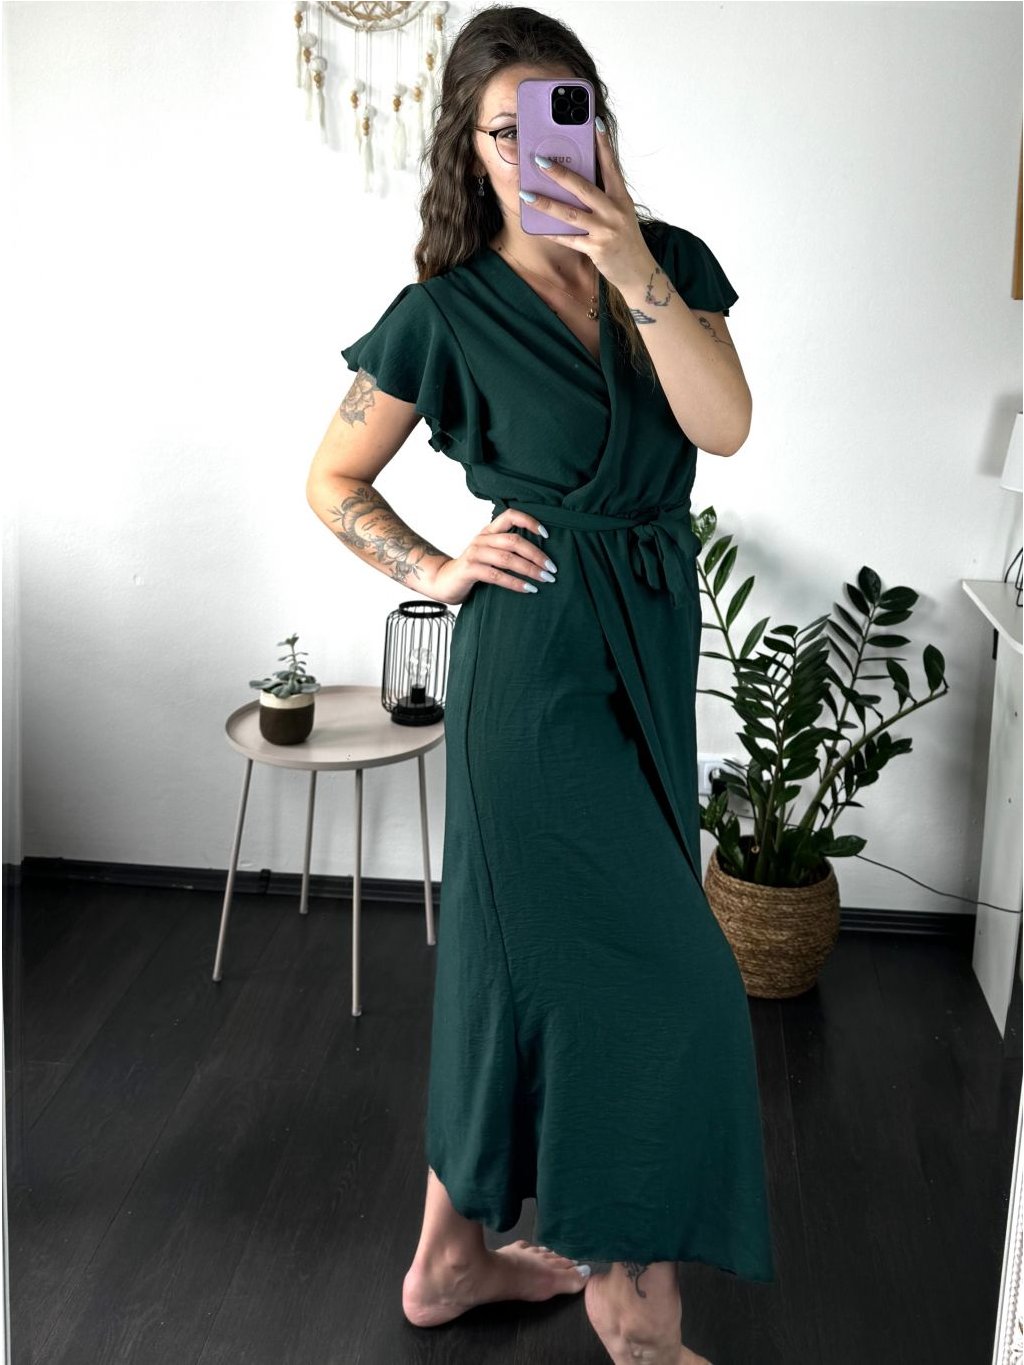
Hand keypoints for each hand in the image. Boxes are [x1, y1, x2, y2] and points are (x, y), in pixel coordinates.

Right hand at [427, 507, 557, 604]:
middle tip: (552, 568)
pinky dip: (515, 583)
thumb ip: (507, 550)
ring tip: (545, 579)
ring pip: (508, 558)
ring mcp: (475, 553)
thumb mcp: (490, 554)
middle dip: (537, 554)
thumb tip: (540, 556)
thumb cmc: (473, 569)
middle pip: (514, 540)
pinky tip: (529, 589)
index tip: (547, 534)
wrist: (444, 582)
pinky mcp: (470, 569)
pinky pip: (497, 575)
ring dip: (530, 570)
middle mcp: (482, 538)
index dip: (529, 521)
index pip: (510, 515)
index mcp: (489, 531)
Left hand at [525, 122, 655, 292]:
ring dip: (546, 203)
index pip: (611, 166)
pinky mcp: (597, 249)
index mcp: (621, 198)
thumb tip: (576, 182)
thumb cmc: (626, 240)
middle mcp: (615, 211)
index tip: (594, 122)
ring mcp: (605, 231)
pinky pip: (569, 239)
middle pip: (584, 187)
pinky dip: (552, 233)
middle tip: (540, 160)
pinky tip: (537, 226)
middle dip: (560, 174)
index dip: (603, 143)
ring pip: (571, 214)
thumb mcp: (621, 213)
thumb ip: (604, 196)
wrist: (639, 272)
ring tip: (527, 194)